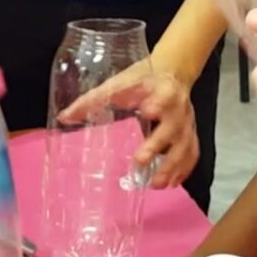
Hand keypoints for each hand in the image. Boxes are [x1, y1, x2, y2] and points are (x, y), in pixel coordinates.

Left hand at [58, 67, 198, 189]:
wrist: (173, 72)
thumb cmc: (142, 79)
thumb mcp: (118, 84)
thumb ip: (92, 100)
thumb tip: (64, 118)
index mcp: (161, 90)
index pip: (161, 97)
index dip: (157, 104)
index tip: (146, 112)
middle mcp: (178, 107)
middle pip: (173, 128)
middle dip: (158, 145)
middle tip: (139, 161)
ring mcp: (187, 122)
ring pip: (185, 146)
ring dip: (172, 166)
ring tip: (155, 184)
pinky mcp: (191, 133)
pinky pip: (192, 153)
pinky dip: (184, 170)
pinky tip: (171, 183)